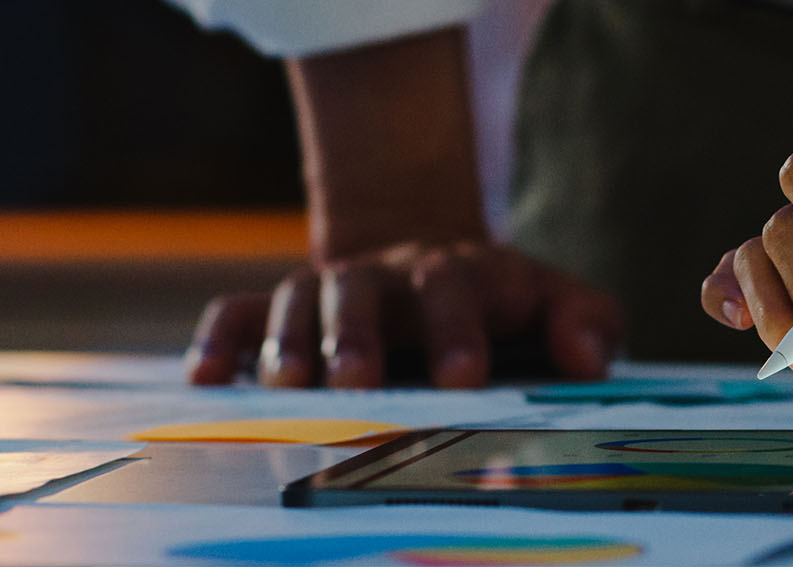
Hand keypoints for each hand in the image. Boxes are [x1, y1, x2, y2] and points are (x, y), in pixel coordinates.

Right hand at [186, 241, 622, 388]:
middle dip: (357, 333)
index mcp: (457, 273)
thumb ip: (588, 323)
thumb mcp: (558, 302)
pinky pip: (237, 314)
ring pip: (296, 299)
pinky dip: (217, 342)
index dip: (456, 329)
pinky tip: (205, 381)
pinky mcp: (281, 311)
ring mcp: (329, 291)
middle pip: (361, 289)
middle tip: (356, 381)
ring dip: (288, 341)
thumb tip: (586, 359)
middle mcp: (385, 276)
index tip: (463, 375)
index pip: (454, 289)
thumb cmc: (503, 304)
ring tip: (286, 386)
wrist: (429, 263)